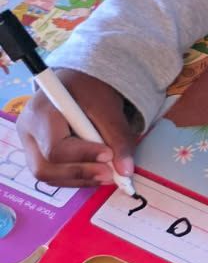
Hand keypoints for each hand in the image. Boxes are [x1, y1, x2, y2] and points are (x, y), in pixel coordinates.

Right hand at [16, 68, 140, 188]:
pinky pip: (54, 175)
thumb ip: (118, 137)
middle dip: (80, 174)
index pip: (55, 147)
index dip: (83, 156)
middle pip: (45, 168)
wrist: (76, 83)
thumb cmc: (87, 88)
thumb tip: (125, 170)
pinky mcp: (38, 155)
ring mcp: (30, 145)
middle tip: (109, 173)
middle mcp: (28, 131)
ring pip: (50, 176)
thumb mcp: (106, 105)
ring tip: (108, 172)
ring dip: (81, 178)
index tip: (108, 155)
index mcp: (40, 112)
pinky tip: (96, 171)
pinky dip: (77, 177)